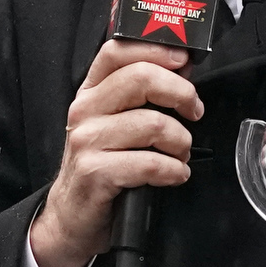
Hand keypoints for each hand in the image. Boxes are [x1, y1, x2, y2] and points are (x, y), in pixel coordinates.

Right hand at [28, 38, 201, 266]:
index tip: (183, 60)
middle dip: (181, 94)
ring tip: (180, 155)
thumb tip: (182, 69)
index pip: (117, 50)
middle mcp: (85, 110)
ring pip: (153, 123)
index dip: (155, 49)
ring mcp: (87, 141)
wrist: (72, 217)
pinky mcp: (95, 173)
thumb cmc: (101, 167)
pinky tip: (174, 175)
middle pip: (141, 78)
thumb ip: (142, 95)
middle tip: (193, 111)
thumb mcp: (114, 123)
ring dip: (180, 142)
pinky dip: (173, 171)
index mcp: (91, 91)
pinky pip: (150, 164)